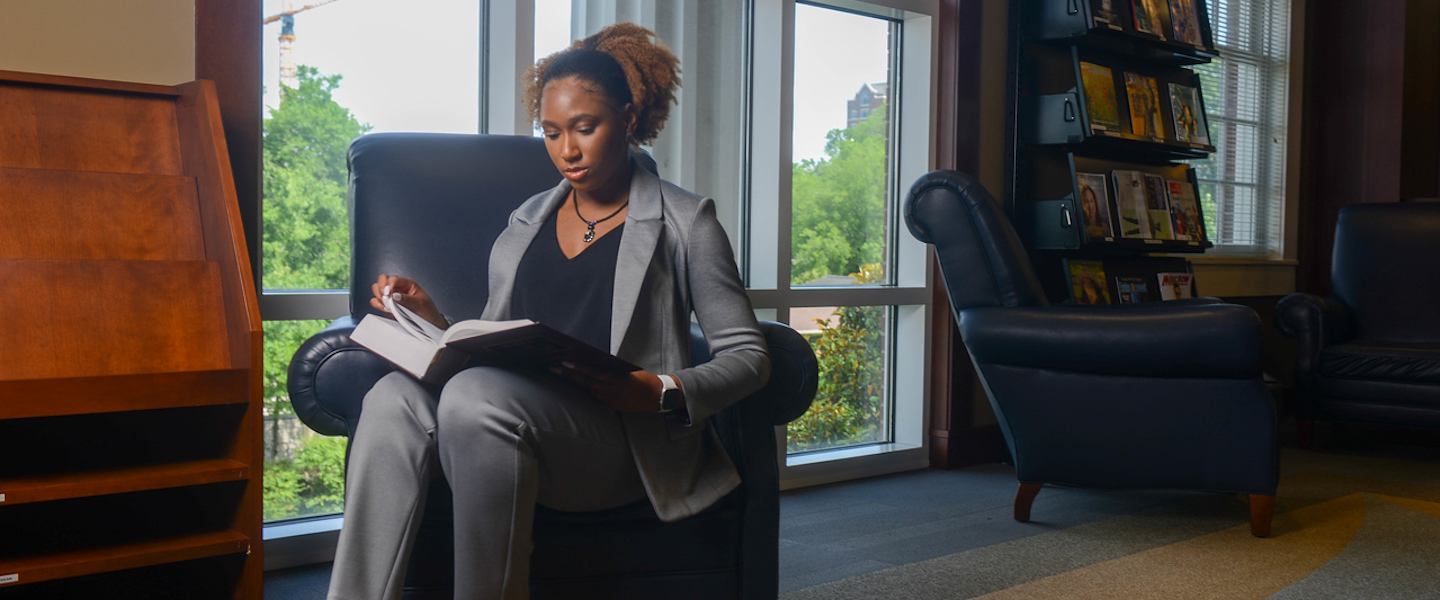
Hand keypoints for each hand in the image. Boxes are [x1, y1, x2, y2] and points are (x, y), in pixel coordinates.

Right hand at [370, 273, 447, 329]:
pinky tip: (386, 309)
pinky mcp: (386, 305)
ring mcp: (390, 296)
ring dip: (380, 297)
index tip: (389, 293)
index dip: (388, 284)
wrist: (428, 323)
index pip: (393, 278)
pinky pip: (375, 301)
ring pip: (376, 289)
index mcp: (407, 283)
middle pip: (382, 280)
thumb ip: (407, 299)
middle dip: (381, 289)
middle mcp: (397, 287)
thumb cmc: (427, 310)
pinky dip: (378, 305)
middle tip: (387, 299)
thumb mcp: (421, 303)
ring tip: (388, 306)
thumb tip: (394, 296)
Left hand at [553, 364, 681, 412]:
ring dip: (574, 382)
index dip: (578, 368)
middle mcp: (612, 392)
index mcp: (617, 381)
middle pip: (586, 383)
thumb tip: (595, 363)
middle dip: (569, 375)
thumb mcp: (629, 371)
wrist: (658, 397)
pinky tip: (576, 384)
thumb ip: (612, 370)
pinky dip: (586, 390)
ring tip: (561, 375)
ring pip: (588, 390)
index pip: (593, 373)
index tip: (564, 363)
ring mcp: (611, 400)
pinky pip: (595, 397)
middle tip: (553, 368)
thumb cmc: (644, 380)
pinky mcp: (612, 406)